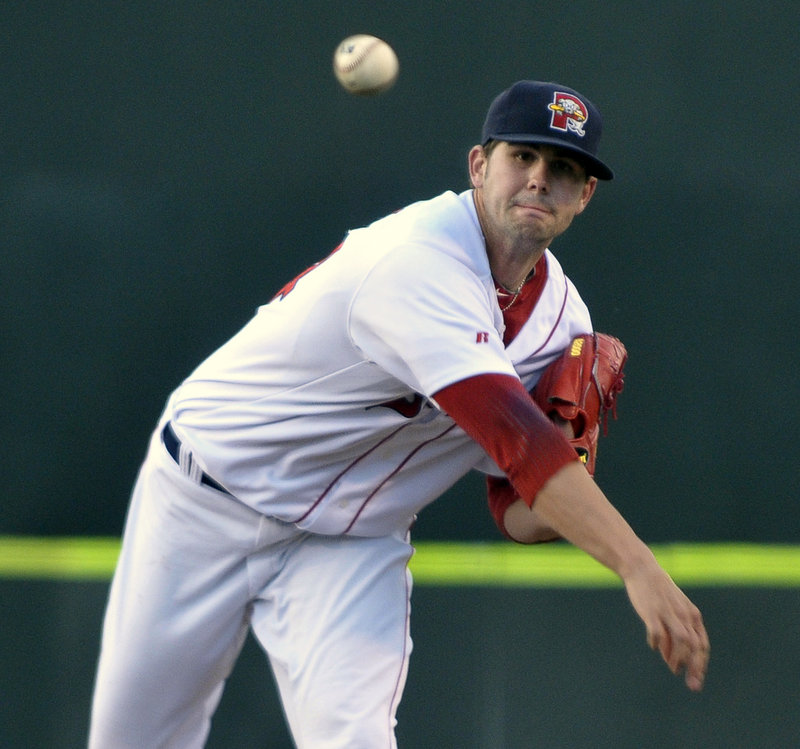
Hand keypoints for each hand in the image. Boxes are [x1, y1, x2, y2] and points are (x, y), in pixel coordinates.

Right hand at [623, 562, 709, 690]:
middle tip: (691, 684)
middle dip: (695, 668)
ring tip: (672, 668)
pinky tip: (654, 646)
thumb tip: (672, 658)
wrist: (642, 569)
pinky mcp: (652, 612)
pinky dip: (657, 644)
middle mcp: (684, 615)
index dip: (701, 664)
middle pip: (695, 647)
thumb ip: (676, 632)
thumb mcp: (674, 609)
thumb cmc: (658, 592)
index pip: (702, 645)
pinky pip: (657, 633)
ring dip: (678, 659)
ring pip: (681, 642)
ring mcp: (668, 613)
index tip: (697, 679)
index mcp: (692, 615)